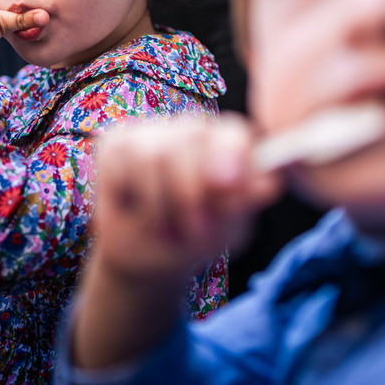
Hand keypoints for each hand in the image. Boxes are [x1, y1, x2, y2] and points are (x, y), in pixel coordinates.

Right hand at [74, 114, 281, 367]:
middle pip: (189, 139)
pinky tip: (134, 205)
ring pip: (151, 154)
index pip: (232, 133)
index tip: (225, 185)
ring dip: (157, 203)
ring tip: (164, 224)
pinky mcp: (117, 140)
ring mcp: (154, 131)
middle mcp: (194, 129)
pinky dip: (125, 193)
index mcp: (231, 144)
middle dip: (187, 194)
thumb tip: (268, 185)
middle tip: (192, 230)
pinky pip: (117, 160)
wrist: (150, 255)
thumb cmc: (198, 236)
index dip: (228, 154)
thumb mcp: (226, 230)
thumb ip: (242, 204)